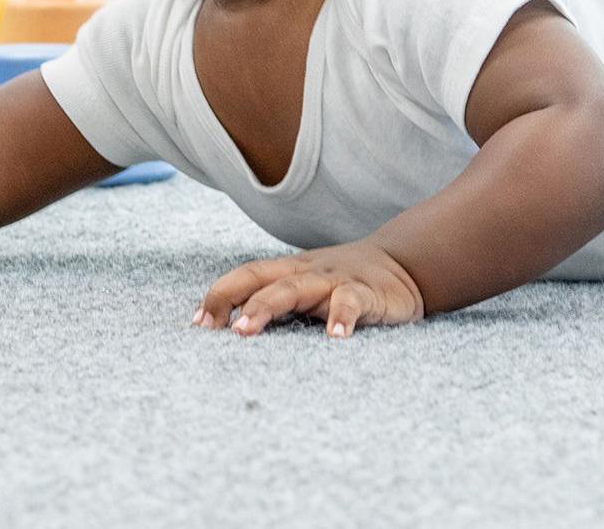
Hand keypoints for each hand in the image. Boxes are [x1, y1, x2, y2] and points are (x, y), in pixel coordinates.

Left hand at [196, 242, 426, 336]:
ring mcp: (335, 281)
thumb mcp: (309, 290)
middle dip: (232, 300)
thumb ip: (280, 306)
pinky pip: (351, 301)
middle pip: (262, 279)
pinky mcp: (367, 293)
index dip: (219, 295)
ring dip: (266, 306)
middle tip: (213, 328)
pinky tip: (335, 339)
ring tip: (246, 330)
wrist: (404, 264)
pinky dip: (342, 317)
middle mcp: (306, 273)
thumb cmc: (345, 285)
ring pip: (295, 288)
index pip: (246, 275)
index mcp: (289, 272)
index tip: (198, 324)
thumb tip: (235, 331)